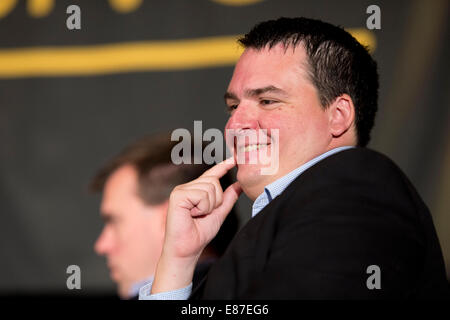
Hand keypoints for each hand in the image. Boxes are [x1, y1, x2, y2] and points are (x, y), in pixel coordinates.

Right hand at [151, 157, 241, 293]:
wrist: (187, 249)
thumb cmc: (199, 234)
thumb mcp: (218, 214)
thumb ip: (227, 199)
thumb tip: (238, 186)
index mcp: (196, 191)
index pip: (211, 175)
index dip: (223, 167)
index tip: (233, 159)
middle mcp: (187, 187)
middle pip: (214, 182)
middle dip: (216, 201)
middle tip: (203, 214)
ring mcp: (181, 190)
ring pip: (210, 188)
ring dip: (209, 206)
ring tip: (197, 215)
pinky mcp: (178, 195)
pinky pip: (202, 195)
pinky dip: (202, 207)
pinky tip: (192, 214)